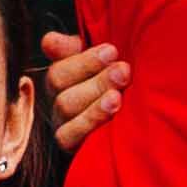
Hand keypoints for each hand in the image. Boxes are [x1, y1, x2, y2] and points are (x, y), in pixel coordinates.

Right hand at [43, 31, 128, 152]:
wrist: (135, 138)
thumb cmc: (122, 92)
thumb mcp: (109, 67)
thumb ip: (84, 49)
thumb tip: (51, 40)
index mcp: (67, 71)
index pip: (56, 54)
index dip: (77, 53)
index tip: (111, 50)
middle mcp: (59, 94)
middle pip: (58, 79)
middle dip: (93, 72)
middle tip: (123, 70)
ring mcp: (61, 121)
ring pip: (65, 106)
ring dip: (94, 97)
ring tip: (118, 94)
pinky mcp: (67, 146)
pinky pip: (67, 135)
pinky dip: (89, 121)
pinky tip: (112, 112)